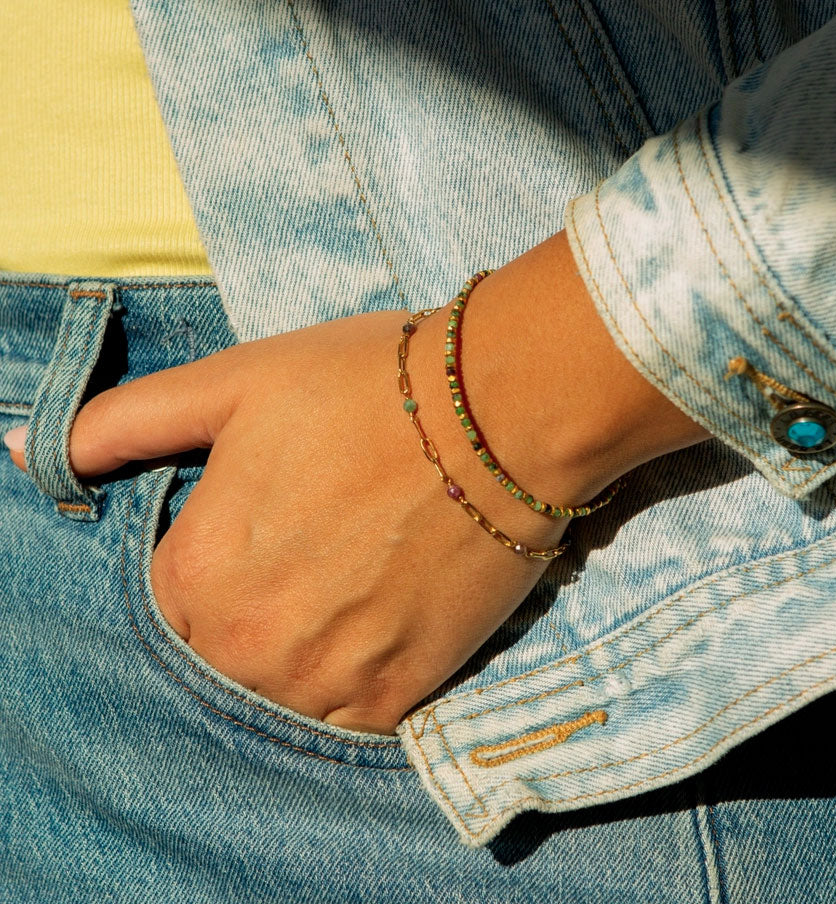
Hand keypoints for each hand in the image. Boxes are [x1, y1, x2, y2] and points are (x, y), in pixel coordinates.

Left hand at [4, 233, 707, 733]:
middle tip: (316, 555)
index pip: (168, 607)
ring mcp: (326, 680)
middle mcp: (248, 647)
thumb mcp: (232, 384)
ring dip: (301, 653)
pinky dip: (351, 681)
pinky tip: (376, 621)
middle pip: (220, 659)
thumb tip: (28, 450)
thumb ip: (122, 424)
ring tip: (348, 589)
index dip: (213, 565)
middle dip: (255, 612)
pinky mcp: (398, 695)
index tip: (266, 528)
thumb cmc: (364, 387)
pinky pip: (346, 719)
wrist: (498, 414)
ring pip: (279, 696)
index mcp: (195, 575)